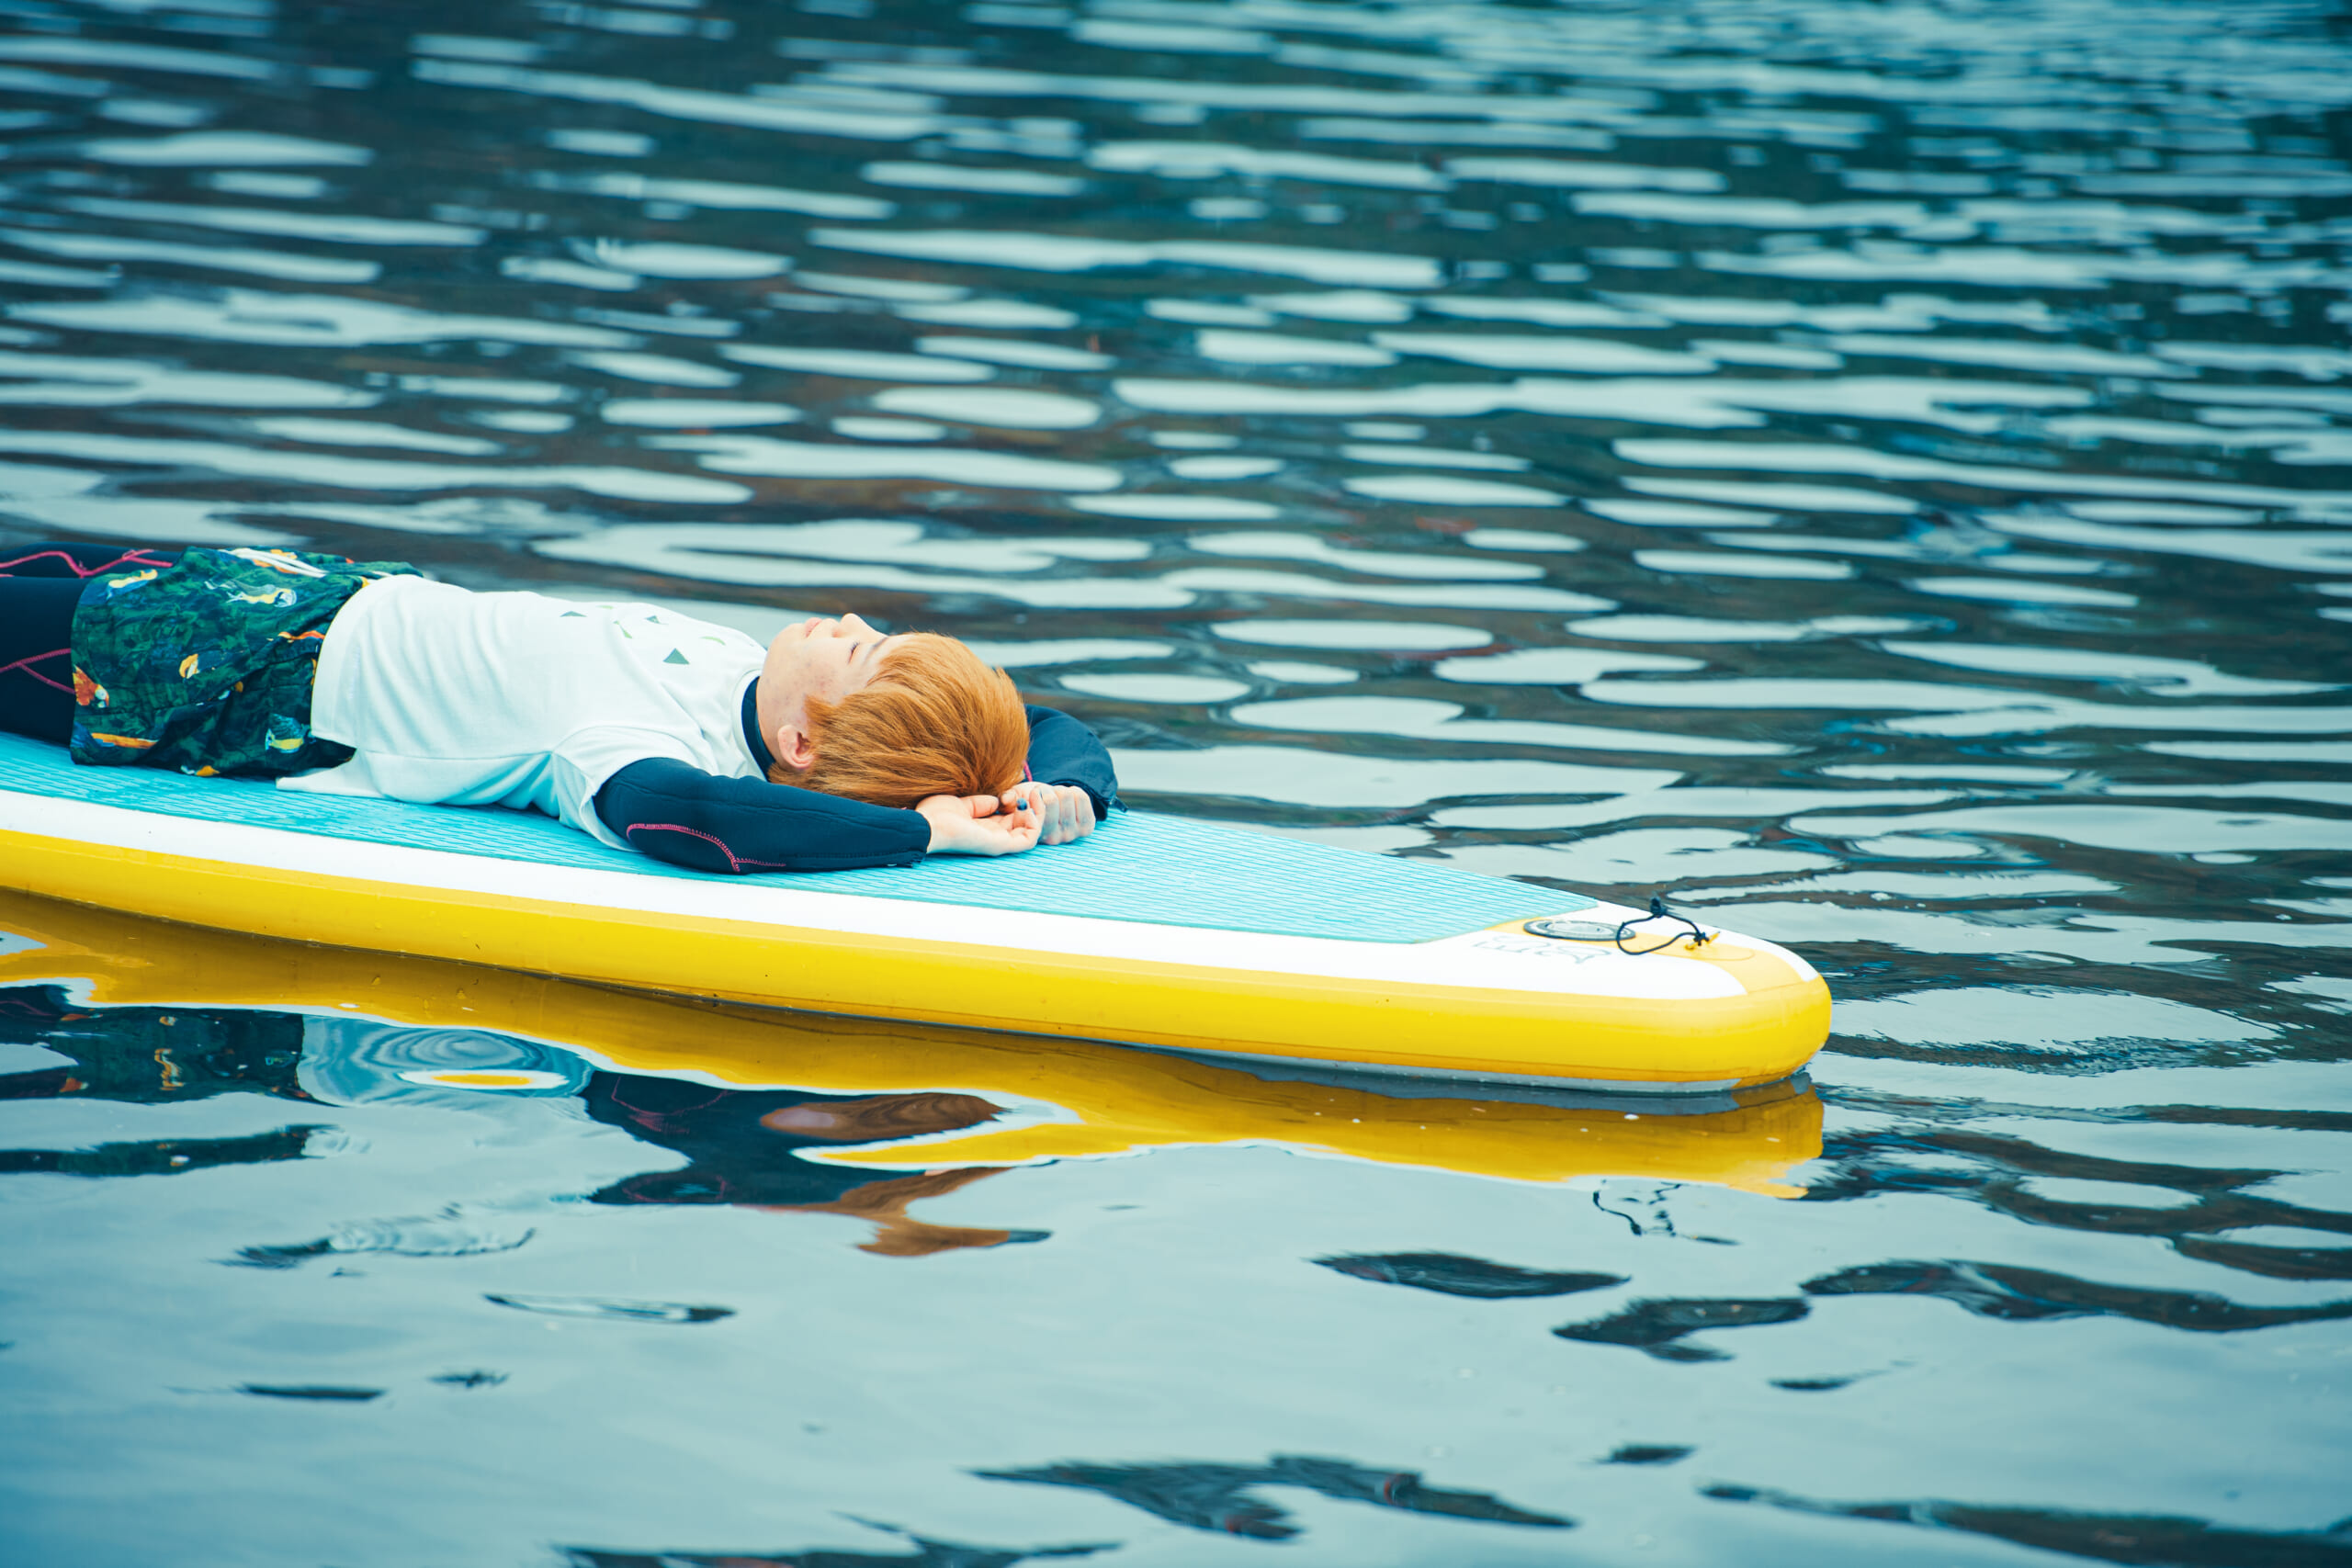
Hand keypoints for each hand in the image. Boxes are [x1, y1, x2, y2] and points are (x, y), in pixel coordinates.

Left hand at [917, 792, 1040, 856]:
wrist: (927, 825)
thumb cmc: (937, 815)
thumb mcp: (962, 804)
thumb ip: (981, 803)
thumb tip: (998, 801)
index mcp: (984, 828)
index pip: (1012, 819)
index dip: (1021, 803)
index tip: (1021, 789)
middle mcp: (993, 837)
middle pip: (1025, 825)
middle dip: (1034, 806)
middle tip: (1034, 791)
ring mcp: (998, 843)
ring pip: (1032, 833)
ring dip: (1040, 814)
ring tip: (1035, 797)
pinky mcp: (1000, 846)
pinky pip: (1029, 839)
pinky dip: (1036, 823)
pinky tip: (1029, 807)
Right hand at [1002, 781, 1097, 846]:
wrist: (1052, 805)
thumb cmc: (1033, 801)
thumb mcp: (1018, 797)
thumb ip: (1010, 798)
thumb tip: (1006, 799)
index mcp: (1032, 834)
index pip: (1034, 809)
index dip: (1036, 794)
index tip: (1035, 794)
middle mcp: (1051, 840)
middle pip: (1051, 800)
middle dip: (1048, 791)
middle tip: (1047, 796)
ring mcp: (1070, 836)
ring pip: (1066, 796)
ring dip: (1061, 791)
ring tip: (1057, 798)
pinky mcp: (1086, 829)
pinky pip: (1081, 797)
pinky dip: (1075, 791)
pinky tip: (1070, 799)